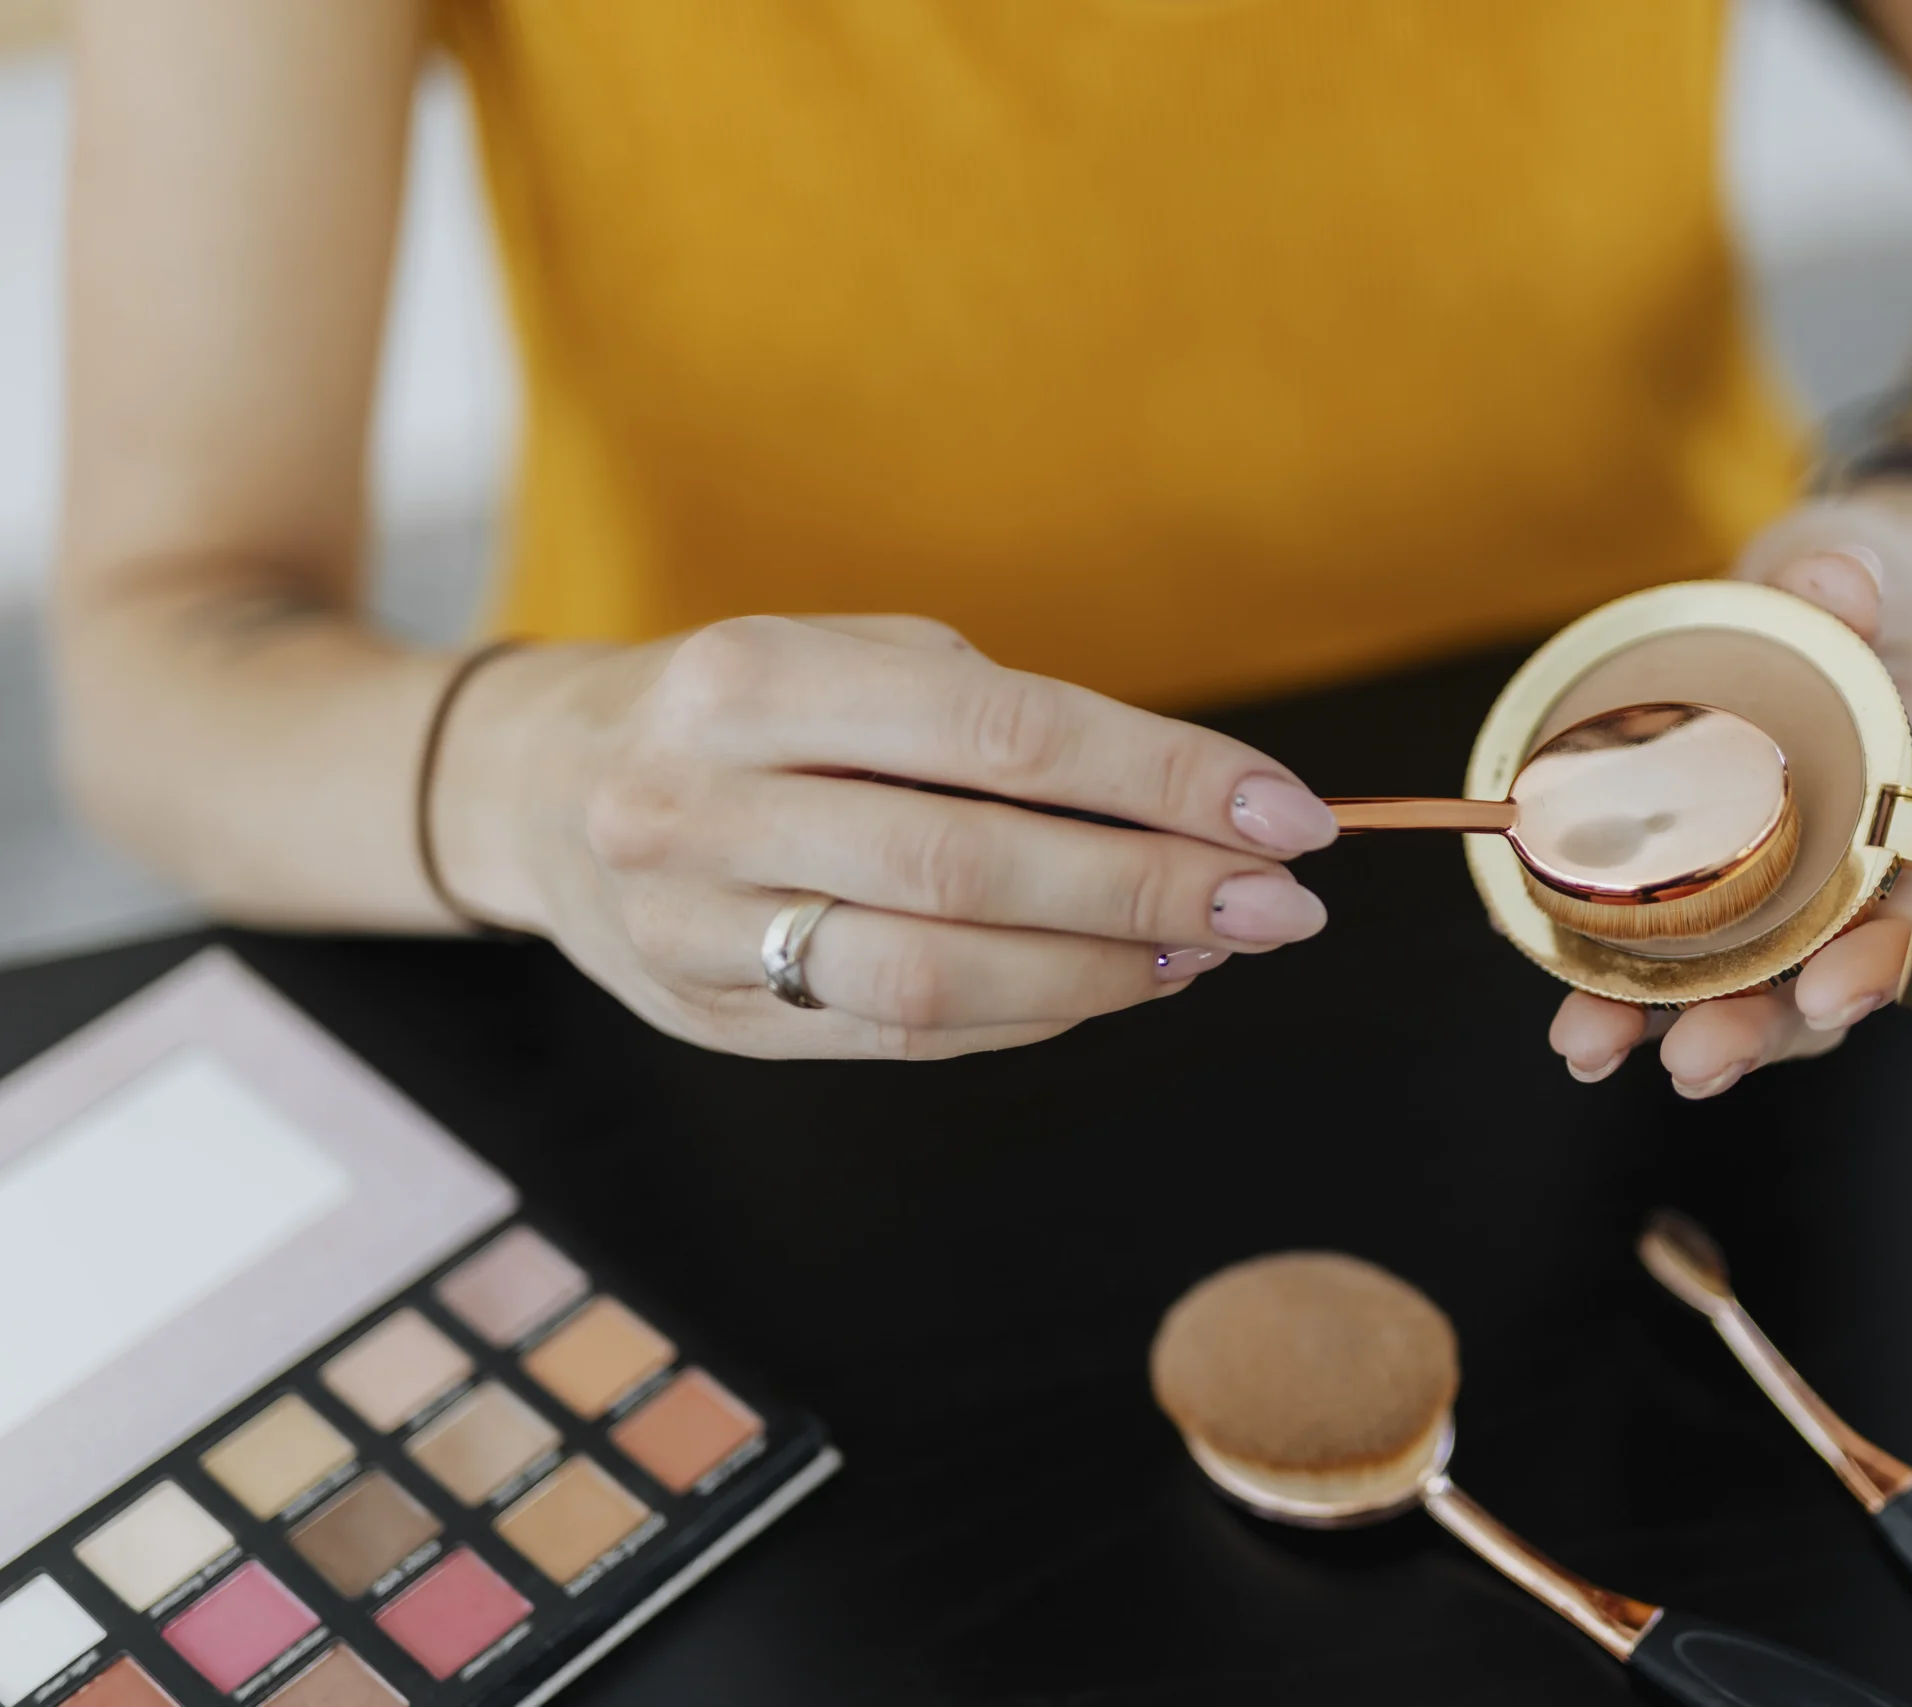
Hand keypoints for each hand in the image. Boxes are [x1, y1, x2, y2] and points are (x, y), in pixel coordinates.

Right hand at [441, 614, 1338, 1059]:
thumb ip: (1003, 724)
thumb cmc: (747, 709)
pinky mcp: (706, 1024)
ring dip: (1100, 974)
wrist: (539, 790)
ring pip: (934, 977)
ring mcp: (689, 928)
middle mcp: (702, 803)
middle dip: (1152, 892)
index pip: (1003, 734)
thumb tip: (1201, 811)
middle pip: (972, 868)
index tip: (1290, 815)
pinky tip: (1109, 985)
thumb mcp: (851, 660)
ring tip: (1205, 951)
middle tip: (1280, 909)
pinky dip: (1028, 1015)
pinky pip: (899, 1038)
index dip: (1163, 779)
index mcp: (753, 677)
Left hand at [1546, 480, 1911, 1095]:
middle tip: (1694, 1057)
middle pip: (1818, 978)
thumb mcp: (1872, 574)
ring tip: (1594, 1048)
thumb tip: (1839, 581)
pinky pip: (1673, 954)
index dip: (1881, 961)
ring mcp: (1781, 891)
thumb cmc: (1867, 602)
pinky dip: (1622, 991)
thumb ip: (1855, 580)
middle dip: (1758, 1028)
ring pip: (1742, 987)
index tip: (1835, 992)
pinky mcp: (1708, 887)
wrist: (1823, 609)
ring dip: (1670, 1029)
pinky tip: (1574, 1021)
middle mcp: (1855, 875)